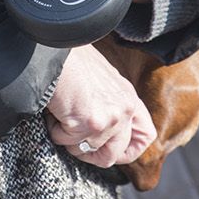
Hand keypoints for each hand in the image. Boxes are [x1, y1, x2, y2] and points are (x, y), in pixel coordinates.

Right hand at [43, 44, 156, 167]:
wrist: (55, 43)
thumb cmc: (71, 57)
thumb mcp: (100, 79)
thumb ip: (108, 101)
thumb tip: (98, 125)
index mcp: (128, 97)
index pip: (145, 136)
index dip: (129, 151)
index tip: (109, 152)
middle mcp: (124, 109)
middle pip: (114, 154)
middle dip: (89, 154)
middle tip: (72, 140)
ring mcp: (109, 118)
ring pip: (85, 150)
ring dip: (67, 137)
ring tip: (60, 114)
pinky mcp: (88, 123)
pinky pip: (65, 141)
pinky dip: (53, 129)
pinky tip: (54, 109)